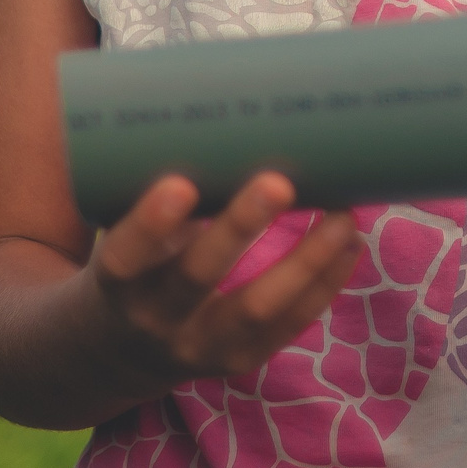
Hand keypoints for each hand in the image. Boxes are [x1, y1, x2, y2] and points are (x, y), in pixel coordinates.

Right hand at [86, 172, 359, 384]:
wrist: (118, 352)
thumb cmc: (132, 263)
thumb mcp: (122, 234)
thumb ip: (147, 189)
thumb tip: (203, 108)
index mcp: (117, 282)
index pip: (126, 256)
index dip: (152, 224)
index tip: (180, 184)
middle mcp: (154, 320)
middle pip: (195, 278)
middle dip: (239, 229)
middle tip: (278, 183)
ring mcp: (199, 347)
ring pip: (256, 310)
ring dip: (305, 260)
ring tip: (343, 215)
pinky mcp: (240, 360)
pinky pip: (288, 325)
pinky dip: (324, 283)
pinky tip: (349, 243)